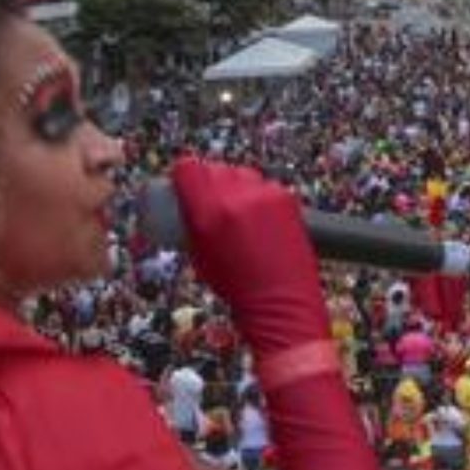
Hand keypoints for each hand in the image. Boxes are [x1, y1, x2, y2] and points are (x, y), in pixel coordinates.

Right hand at [170, 157, 327, 367]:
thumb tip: (188, 204)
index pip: (187, 167)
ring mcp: (264, 195)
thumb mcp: (198, 254)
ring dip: (235, 186)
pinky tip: (260, 217)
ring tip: (238, 210)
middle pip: (214, 169)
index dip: (183, 176)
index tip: (185, 186)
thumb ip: (192, 223)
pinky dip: (258, 197)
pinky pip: (264, 186)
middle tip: (211, 202)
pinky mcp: (286, 198)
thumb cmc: (235, 287)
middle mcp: (236, 197)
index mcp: (208, 212)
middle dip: (209, 182)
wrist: (280, 301)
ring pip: (241, 173)